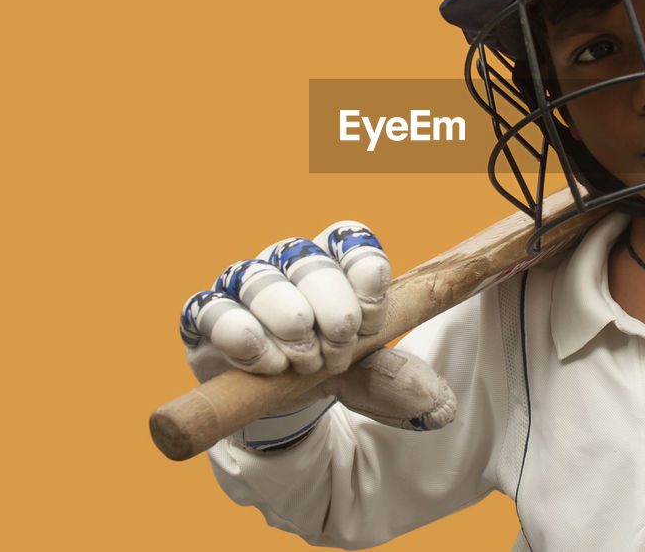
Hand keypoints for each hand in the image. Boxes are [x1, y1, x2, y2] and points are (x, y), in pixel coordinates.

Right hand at [178, 222, 454, 446]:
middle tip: (339, 350)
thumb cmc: (328, 367)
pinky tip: (266, 361)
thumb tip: (439, 406)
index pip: (350, 239)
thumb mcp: (367, 377)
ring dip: (289, 321)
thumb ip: (396, 381)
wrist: (275, 400)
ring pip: (261, 280)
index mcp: (334, 261)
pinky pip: (212, 310)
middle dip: (331, 308)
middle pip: (309, 260)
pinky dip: (241, 334)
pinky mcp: (205, 317)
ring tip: (304, 361)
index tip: (373, 315)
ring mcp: (243, 286)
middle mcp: (288, 262)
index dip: (364, 272)